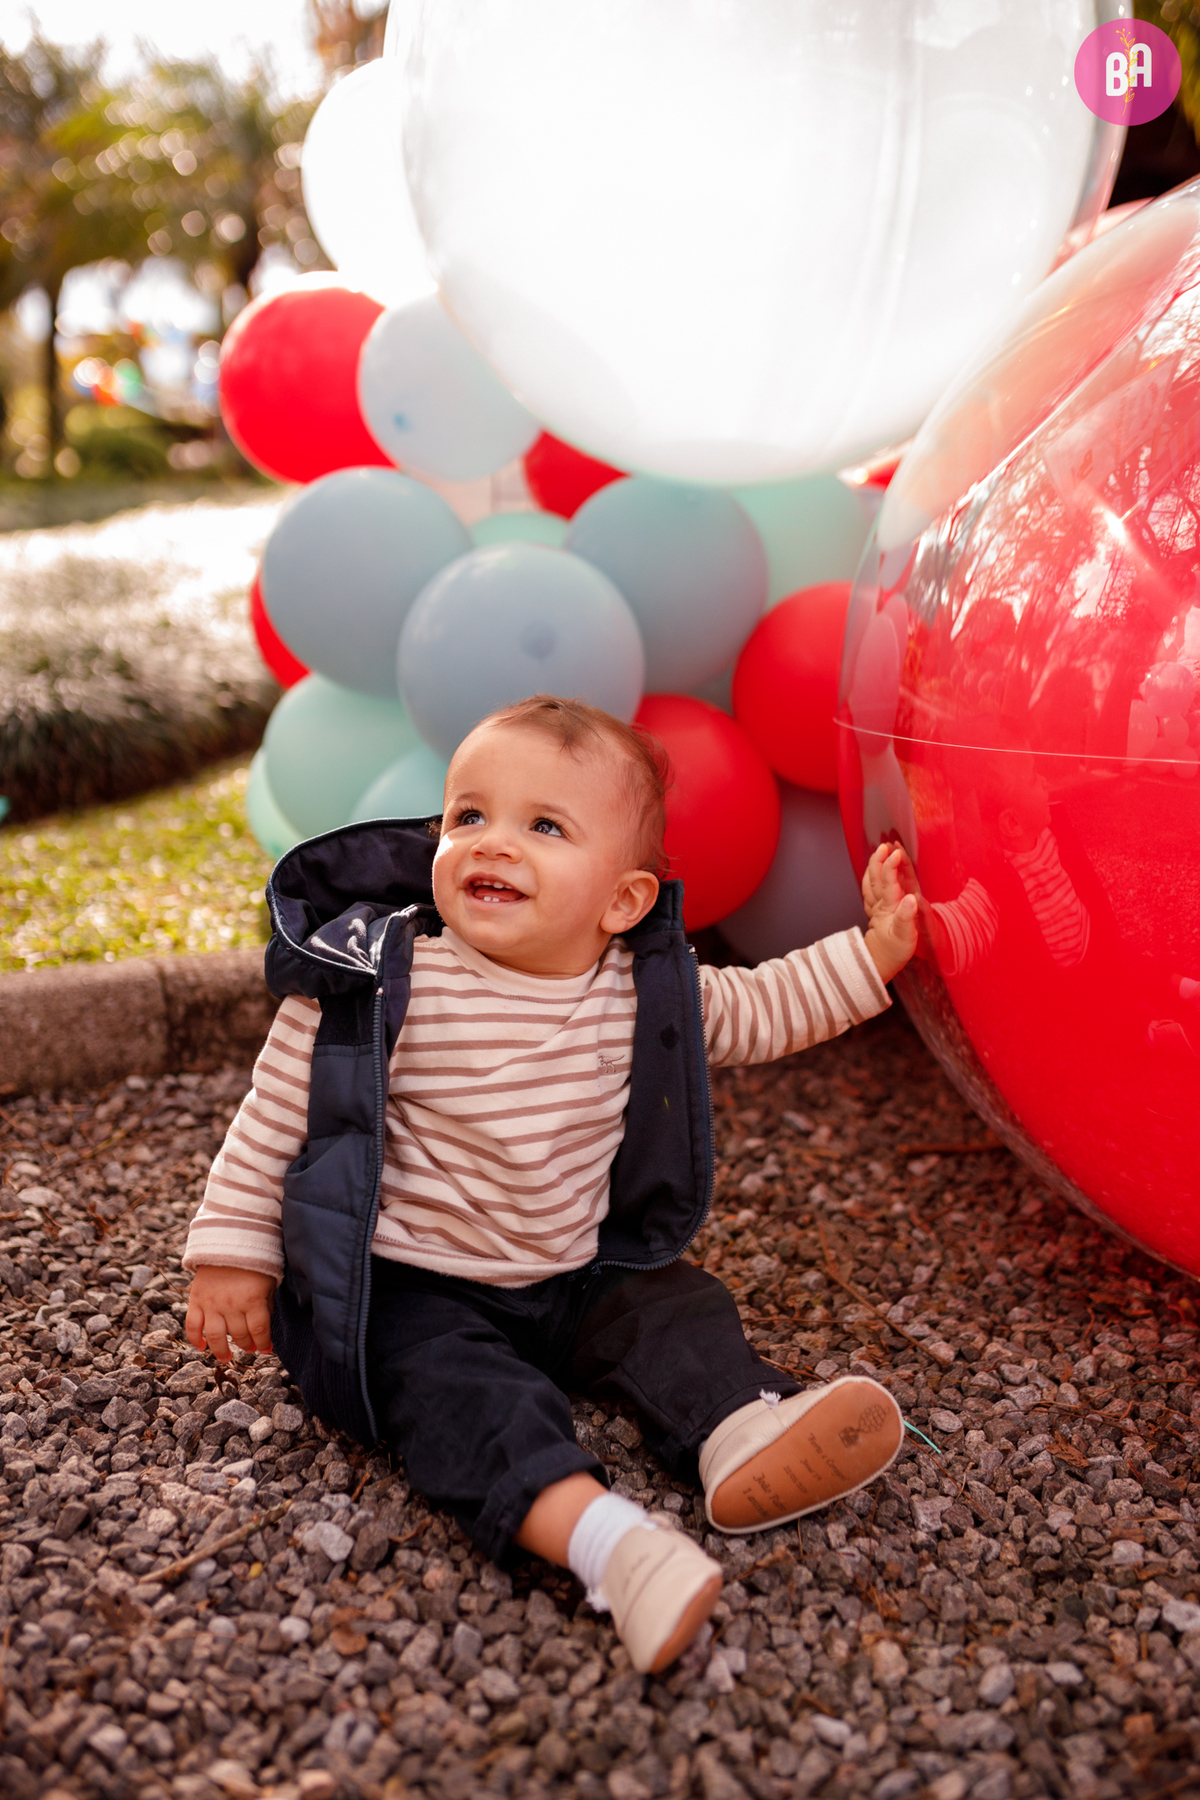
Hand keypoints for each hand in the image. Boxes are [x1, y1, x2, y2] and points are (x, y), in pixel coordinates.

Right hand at [186, 1265, 275, 1362]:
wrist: (228, 1240)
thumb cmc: (254, 1263)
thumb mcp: (268, 1283)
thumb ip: (265, 1306)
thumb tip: (263, 1332)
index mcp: (253, 1299)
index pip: (259, 1331)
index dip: (264, 1344)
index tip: (266, 1349)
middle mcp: (232, 1304)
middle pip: (239, 1335)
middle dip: (246, 1345)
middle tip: (249, 1348)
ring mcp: (212, 1303)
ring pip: (215, 1336)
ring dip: (221, 1351)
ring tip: (227, 1357)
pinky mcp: (196, 1299)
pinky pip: (192, 1325)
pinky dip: (194, 1339)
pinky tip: (201, 1347)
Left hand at [862, 842, 918, 983]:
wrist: (879, 963)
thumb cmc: (894, 951)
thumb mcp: (905, 937)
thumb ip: (907, 917)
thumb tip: (911, 898)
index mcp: (889, 908)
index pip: (889, 882)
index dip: (892, 866)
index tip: (897, 852)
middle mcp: (880, 905)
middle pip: (877, 878)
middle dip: (880, 860)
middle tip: (885, 845)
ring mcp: (875, 908)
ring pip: (871, 882)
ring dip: (874, 866)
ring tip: (879, 851)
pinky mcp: (874, 912)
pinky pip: (869, 891)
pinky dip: (869, 878)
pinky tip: (870, 872)